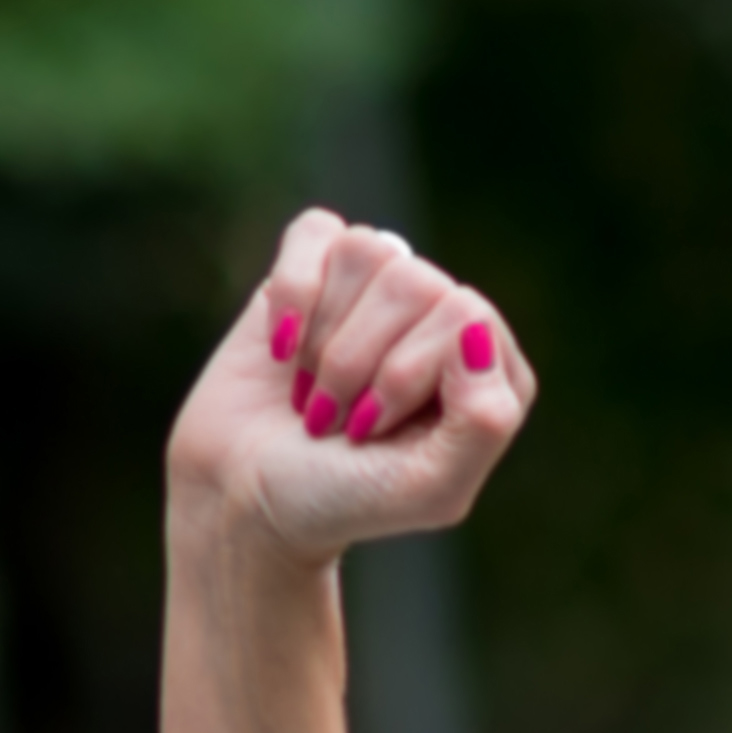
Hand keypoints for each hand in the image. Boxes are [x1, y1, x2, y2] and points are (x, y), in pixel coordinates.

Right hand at [170, 214, 532, 564]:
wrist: (242, 500)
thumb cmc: (340, 499)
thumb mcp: (429, 490)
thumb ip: (484, 423)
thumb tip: (474, 328)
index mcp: (489, 369)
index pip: (465, 314)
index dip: (403, 374)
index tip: (367, 432)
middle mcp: (442, 317)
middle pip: (415, 282)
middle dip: (355, 362)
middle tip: (334, 419)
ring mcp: (380, 290)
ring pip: (367, 253)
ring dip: (322, 340)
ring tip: (311, 392)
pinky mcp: (319, 270)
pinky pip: (318, 231)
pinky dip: (291, 292)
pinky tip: (281, 347)